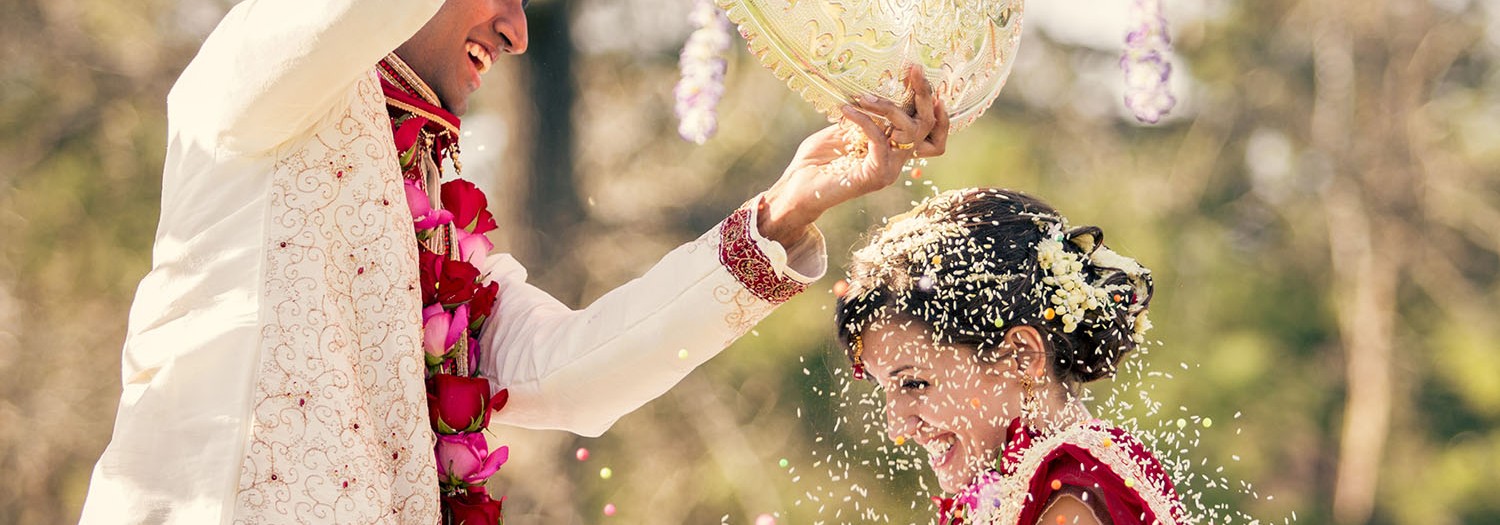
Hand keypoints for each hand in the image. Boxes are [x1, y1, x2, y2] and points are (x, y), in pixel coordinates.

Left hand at [757, 65, 950, 245]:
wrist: (797, 190)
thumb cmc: (816, 161)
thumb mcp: (842, 129)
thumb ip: (862, 115)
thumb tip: (873, 89)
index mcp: (892, 147)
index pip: (926, 126)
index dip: (929, 101)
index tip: (917, 72)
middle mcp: (897, 160)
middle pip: (927, 125)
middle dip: (923, 94)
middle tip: (913, 69)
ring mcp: (890, 169)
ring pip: (910, 130)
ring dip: (887, 106)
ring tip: (863, 96)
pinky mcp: (877, 174)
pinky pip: (879, 138)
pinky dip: (863, 119)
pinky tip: (846, 109)